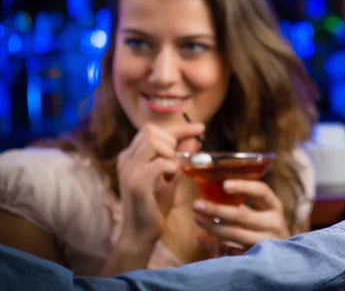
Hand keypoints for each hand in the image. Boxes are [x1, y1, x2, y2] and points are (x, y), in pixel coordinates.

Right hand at [116, 122, 203, 243]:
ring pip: (152, 141)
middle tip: (179, 159)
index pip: (153, 129)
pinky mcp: (136, 183)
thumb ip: (180, 156)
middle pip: (151, 130)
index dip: (179, 127)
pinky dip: (171, 167)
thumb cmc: (155, 205)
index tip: (201, 128)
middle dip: (173, 139)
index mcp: (132, 155)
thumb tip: (195, 138)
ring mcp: (129, 169)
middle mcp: (126, 158)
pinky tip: (171, 178)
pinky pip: (159, 163)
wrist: (141, 234)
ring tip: (172, 169)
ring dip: (169, 152)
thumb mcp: (171, 176)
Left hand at [192, 179, 289, 248]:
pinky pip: (229, 251)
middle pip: (242, 216)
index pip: (262, 191)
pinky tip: (201, 237)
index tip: (224, 184)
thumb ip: (243, 203)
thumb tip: (212, 191)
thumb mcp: (264, 211)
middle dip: (216, 209)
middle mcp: (272, 225)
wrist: (285, 257)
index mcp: (274, 207)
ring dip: (212, 226)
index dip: (244, 186)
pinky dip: (213, 245)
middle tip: (196, 204)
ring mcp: (264, 243)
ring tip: (197, 218)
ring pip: (234, 234)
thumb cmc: (266, 227)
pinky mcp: (254, 259)